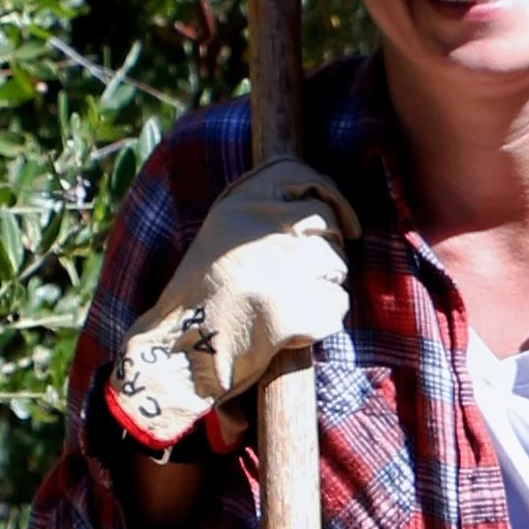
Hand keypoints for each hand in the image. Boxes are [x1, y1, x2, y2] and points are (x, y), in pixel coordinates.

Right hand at [110, 159, 356, 449]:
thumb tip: (323, 211)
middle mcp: (266, 227)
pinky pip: (335, 306)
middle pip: (327, 224)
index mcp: (241, 203)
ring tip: (290, 305)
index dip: (333, 197)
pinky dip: (323, 319)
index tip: (347, 223)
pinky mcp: (301, 307)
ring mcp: (287, 266)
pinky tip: (293, 329)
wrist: (182, 352)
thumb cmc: (201, 299)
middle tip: (304, 279)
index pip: (302, 176)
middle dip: (327, 252)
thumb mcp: (220, 236)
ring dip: (324, 286)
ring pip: (336, 266)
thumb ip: (261, 215)